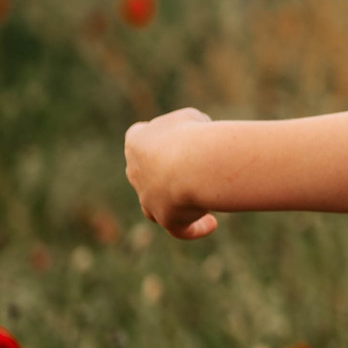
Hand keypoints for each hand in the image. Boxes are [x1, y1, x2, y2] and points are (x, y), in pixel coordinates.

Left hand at [124, 107, 220, 238]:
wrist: (193, 163)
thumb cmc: (194, 135)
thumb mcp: (192, 118)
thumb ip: (189, 128)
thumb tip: (199, 141)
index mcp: (136, 142)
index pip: (139, 138)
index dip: (158, 141)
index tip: (178, 140)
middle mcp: (136, 171)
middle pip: (148, 174)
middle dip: (167, 173)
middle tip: (196, 169)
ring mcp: (147, 197)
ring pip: (154, 206)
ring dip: (173, 204)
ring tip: (198, 204)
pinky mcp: (165, 218)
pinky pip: (179, 228)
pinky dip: (193, 228)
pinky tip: (211, 224)